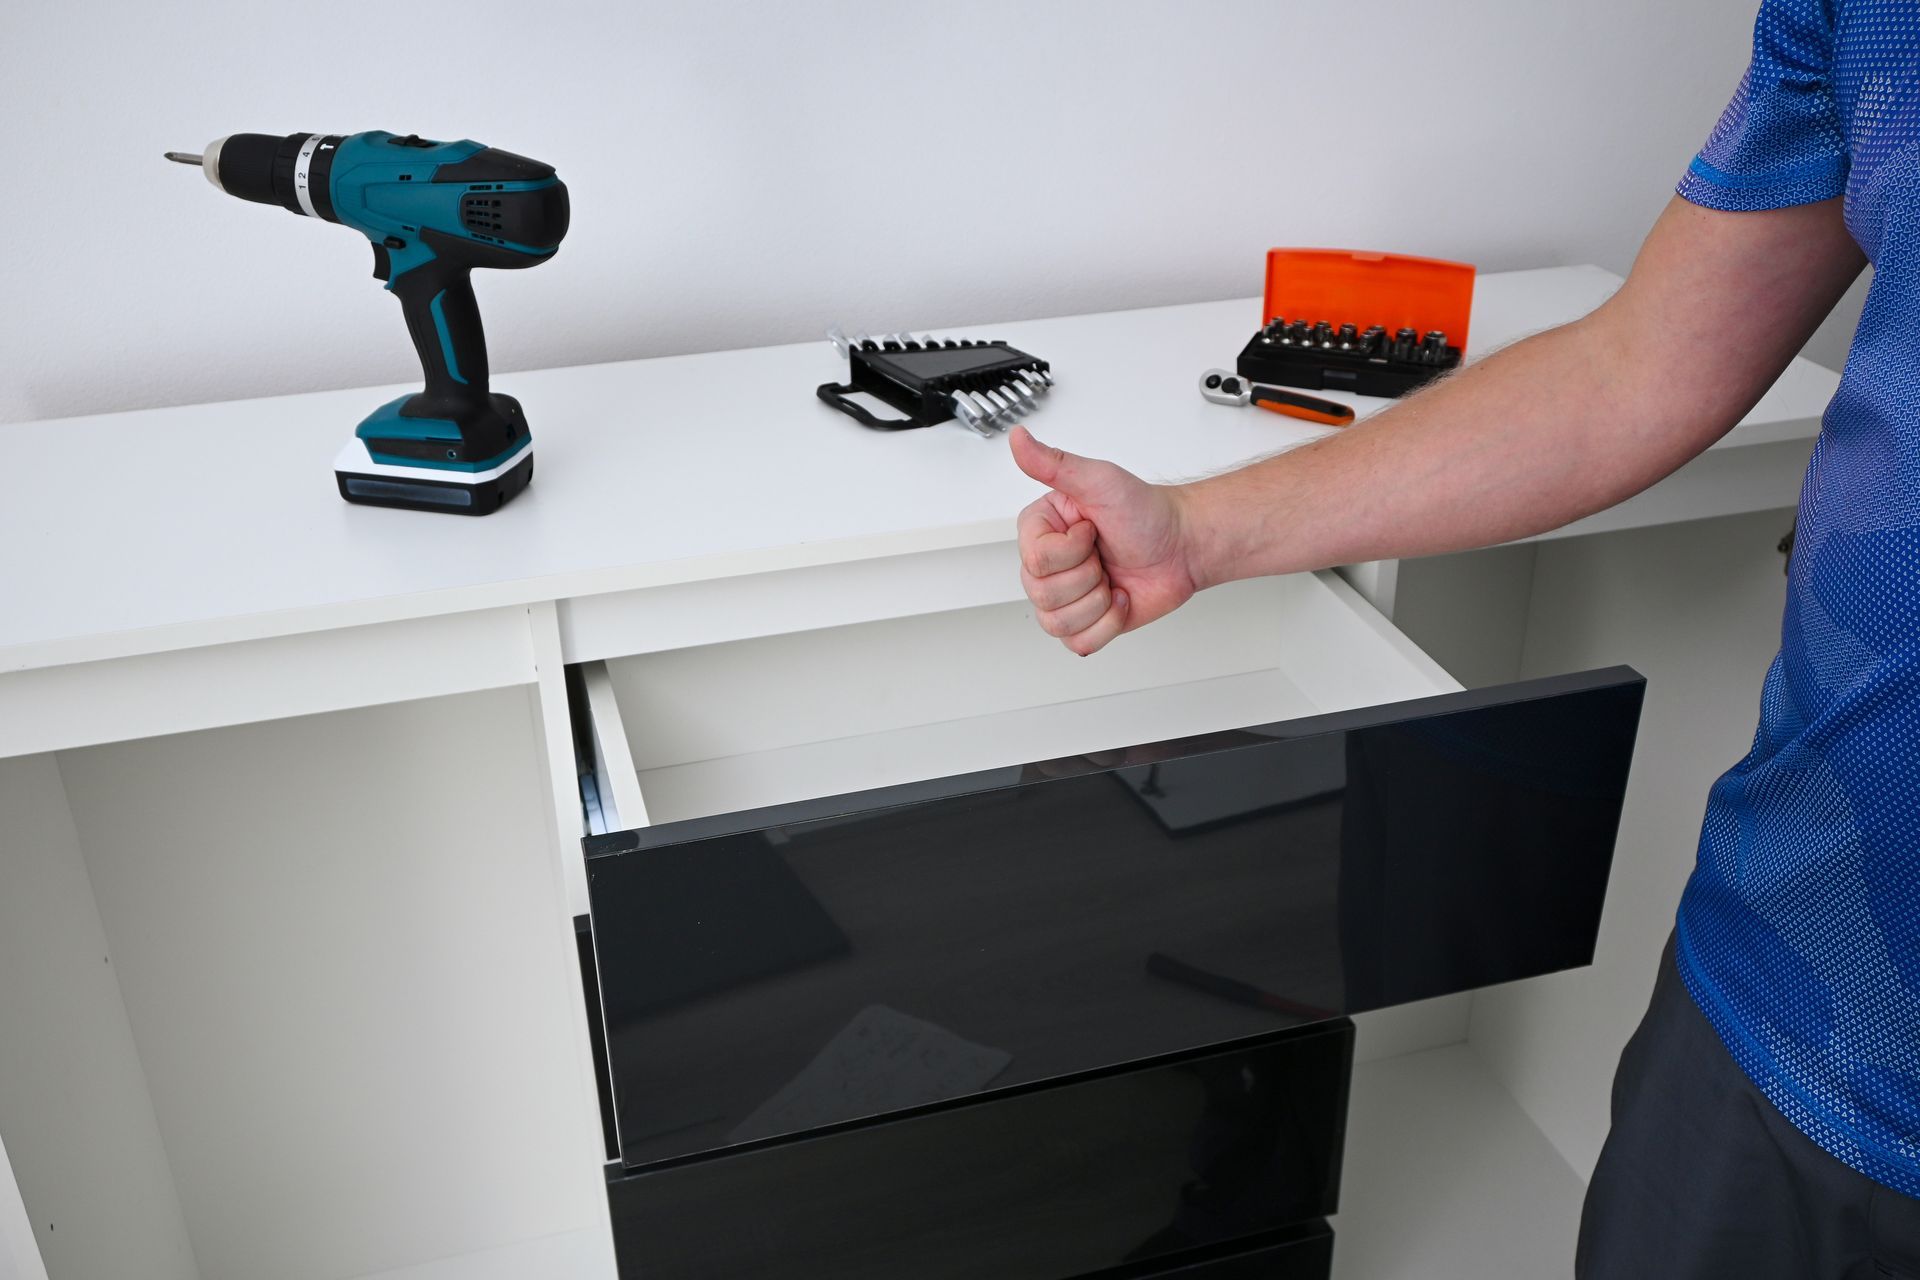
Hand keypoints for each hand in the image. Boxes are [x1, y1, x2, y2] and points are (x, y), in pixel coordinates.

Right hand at [1009, 426, 1200, 654]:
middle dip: (1088, 577)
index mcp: (1042, 529)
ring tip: (1112, 578)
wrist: (1184, 546)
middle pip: (1042, 594)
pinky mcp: (1085, 620)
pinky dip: (1107, 625)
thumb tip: (1019, 439)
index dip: (1071, 550)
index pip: (1035, 559)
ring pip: (1057, 622)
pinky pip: (1078, 642)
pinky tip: (1119, 598)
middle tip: (1105, 554)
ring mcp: (1065, 594)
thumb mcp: (1099, 481)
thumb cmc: (1147, 512)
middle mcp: (1048, 563)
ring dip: (1098, 603)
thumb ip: (1053, 463)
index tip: (1092, 530)